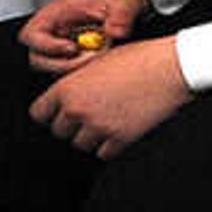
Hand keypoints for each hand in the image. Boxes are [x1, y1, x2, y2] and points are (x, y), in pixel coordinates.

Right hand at [20, 0, 151, 75]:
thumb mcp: (122, 1)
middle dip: (65, 65)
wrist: (122, 4)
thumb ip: (121, 15)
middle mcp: (51, 35)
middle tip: (92, 57)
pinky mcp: (71, 60)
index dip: (47, 46)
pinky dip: (85, 72)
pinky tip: (102, 60)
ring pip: (53, 69)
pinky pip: (70, 73)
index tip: (73, 47)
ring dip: (76, 69)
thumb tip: (117, 32)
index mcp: (53, 16)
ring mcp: (59, 49)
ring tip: (101, 55)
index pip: (31, 36)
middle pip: (38, 60)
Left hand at [31, 34, 190, 156]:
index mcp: (67, 88)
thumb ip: (77, 81)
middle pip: (59, 131)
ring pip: (80, 144)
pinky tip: (120, 132)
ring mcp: (98, 125)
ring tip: (106, 124)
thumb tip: (69, 95)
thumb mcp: (99, 62)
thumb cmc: (141, 58)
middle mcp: (78, 109)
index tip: (60, 114)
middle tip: (89, 117)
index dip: (50, 114)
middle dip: (72, 126)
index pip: (39, 113)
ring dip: (91, 137)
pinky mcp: (120, 138)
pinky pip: (103, 154)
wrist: (173, 67)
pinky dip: (110, 146)